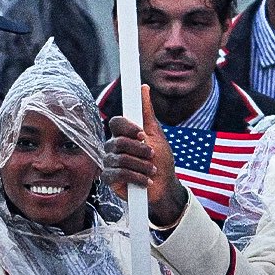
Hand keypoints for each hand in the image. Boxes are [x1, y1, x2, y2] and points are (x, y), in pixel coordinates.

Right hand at [103, 86, 187, 227]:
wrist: (164, 186)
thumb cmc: (161, 159)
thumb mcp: (156, 134)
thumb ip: (147, 112)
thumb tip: (144, 88)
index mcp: (124, 134)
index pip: (116, 122)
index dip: (128, 128)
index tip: (142, 134)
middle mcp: (113, 146)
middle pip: (118, 141)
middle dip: (139, 150)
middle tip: (152, 155)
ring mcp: (110, 162)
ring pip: (119, 159)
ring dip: (141, 165)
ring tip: (151, 170)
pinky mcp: (110, 179)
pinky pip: (117, 174)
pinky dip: (136, 177)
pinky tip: (146, 181)